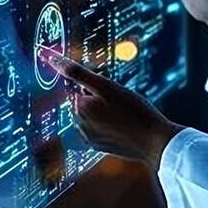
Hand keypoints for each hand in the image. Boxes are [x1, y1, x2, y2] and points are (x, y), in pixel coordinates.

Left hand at [47, 53, 183, 168]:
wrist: (154, 141)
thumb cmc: (134, 111)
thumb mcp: (107, 86)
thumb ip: (78, 73)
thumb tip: (53, 60)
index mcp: (79, 108)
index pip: (77, 86)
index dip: (94, 84)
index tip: (111, 89)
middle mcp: (79, 125)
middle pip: (84, 100)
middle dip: (98, 96)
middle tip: (120, 100)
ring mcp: (89, 138)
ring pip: (92, 115)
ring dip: (103, 110)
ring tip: (124, 112)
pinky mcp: (100, 147)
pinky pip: (98, 128)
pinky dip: (108, 123)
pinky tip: (124, 124)